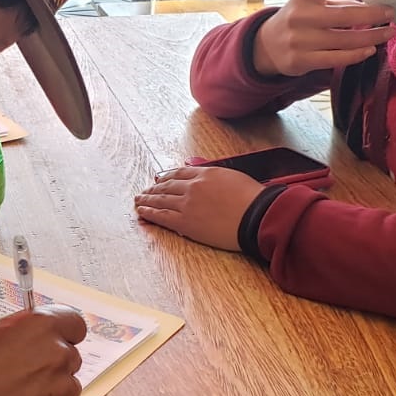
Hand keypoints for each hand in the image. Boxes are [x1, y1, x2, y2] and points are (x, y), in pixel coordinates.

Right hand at [0, 305, 86, 395]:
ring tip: (19, 394)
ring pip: (67, 383)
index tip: (55, 339)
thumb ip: (21, 329)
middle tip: (25, 371)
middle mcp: (58, 354)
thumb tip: (32, 331)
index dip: (64, 333)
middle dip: (53, 361)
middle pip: (70, 355)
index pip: (74, 324)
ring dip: (51, 386)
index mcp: (42, 327)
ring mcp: (61, 387)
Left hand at [134, 164, 263, 249]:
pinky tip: (142, 211)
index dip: (166, 176)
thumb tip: (208, 180)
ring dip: (147, 199)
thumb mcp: (233, 178)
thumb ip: (216, 177)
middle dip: (154, 189)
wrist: (256, 215)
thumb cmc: (252, 199)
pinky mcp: (185, 222)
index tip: (159, 179)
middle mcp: (192, 186)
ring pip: (161, 200)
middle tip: (145, 191)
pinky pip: (162, 216)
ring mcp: (186, 204)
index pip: (179, 172)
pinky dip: (150, 213)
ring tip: (139, 200)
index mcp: (205, 173)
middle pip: (166, 186)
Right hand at [252, 0, 394, 76]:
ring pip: (345, 40)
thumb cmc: (298, 19)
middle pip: (345, 14)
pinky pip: (336, 59)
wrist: (267, 45)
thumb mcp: (310, 3)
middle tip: (391, 13)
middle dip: (374, 14)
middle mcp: (300, 16)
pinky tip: (370, 50)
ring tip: (388, 33)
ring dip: (372, 36)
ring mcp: (300, 40)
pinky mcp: (301, 61)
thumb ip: (337, 0)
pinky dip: (357, 55)